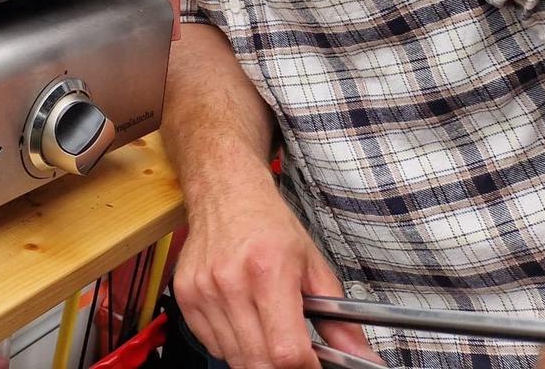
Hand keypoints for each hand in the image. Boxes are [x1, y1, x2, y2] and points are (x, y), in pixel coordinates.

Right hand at [172, 185, 382, 367]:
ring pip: (234, 358)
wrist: (225, 193)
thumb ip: (339, 318)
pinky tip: (243, 321)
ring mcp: (203, 290)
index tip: (314, 365)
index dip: (305, 368)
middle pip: (259, 362)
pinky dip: (232, 346)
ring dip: (257, 357)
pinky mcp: (185, 296)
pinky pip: (212, 345)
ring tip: (267, 329)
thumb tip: (359, 355)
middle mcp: (230, 281)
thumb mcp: (313, 264)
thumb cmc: (268, 223)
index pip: (286, 350)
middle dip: (282, 366)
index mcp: (268, 270)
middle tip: (293, 351)